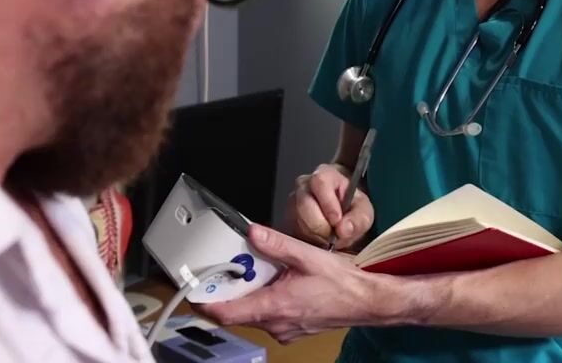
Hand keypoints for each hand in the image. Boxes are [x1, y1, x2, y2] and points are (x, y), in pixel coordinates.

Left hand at [199, 225, 395, 343]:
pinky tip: (278, 281)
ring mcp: (284, 329)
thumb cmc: (343, 284)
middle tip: (229, 266)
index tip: (193, 291)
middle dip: (231, 289)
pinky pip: (269, 315)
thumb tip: (252, 233)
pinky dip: (266, 298)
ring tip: (259, 269)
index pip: (226, 313)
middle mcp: (276, 324)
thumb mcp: (308, 256)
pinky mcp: (292, 328)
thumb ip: (277, 245)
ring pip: (253, 312)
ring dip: (251, 292)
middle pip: (237, 311)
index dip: (205, 303)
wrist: (368, 302)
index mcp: (274, 307)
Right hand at [287, 164, 373, 249]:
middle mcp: (304, 186)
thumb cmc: (352, 206)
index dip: (328, 204)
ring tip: (330, 237)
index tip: (337, 220)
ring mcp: (292, 203)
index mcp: (324, 176)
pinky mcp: (286, 221)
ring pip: (298, 223)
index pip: (320, 183)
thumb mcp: (364, 212)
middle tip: (335, 236)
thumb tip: (344, 229)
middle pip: (304, 205)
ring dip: (315, 236)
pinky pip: (293, 234)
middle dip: (322, 226)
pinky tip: (320, 240)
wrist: (342, 213)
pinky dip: (307, 242)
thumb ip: (358, 220)